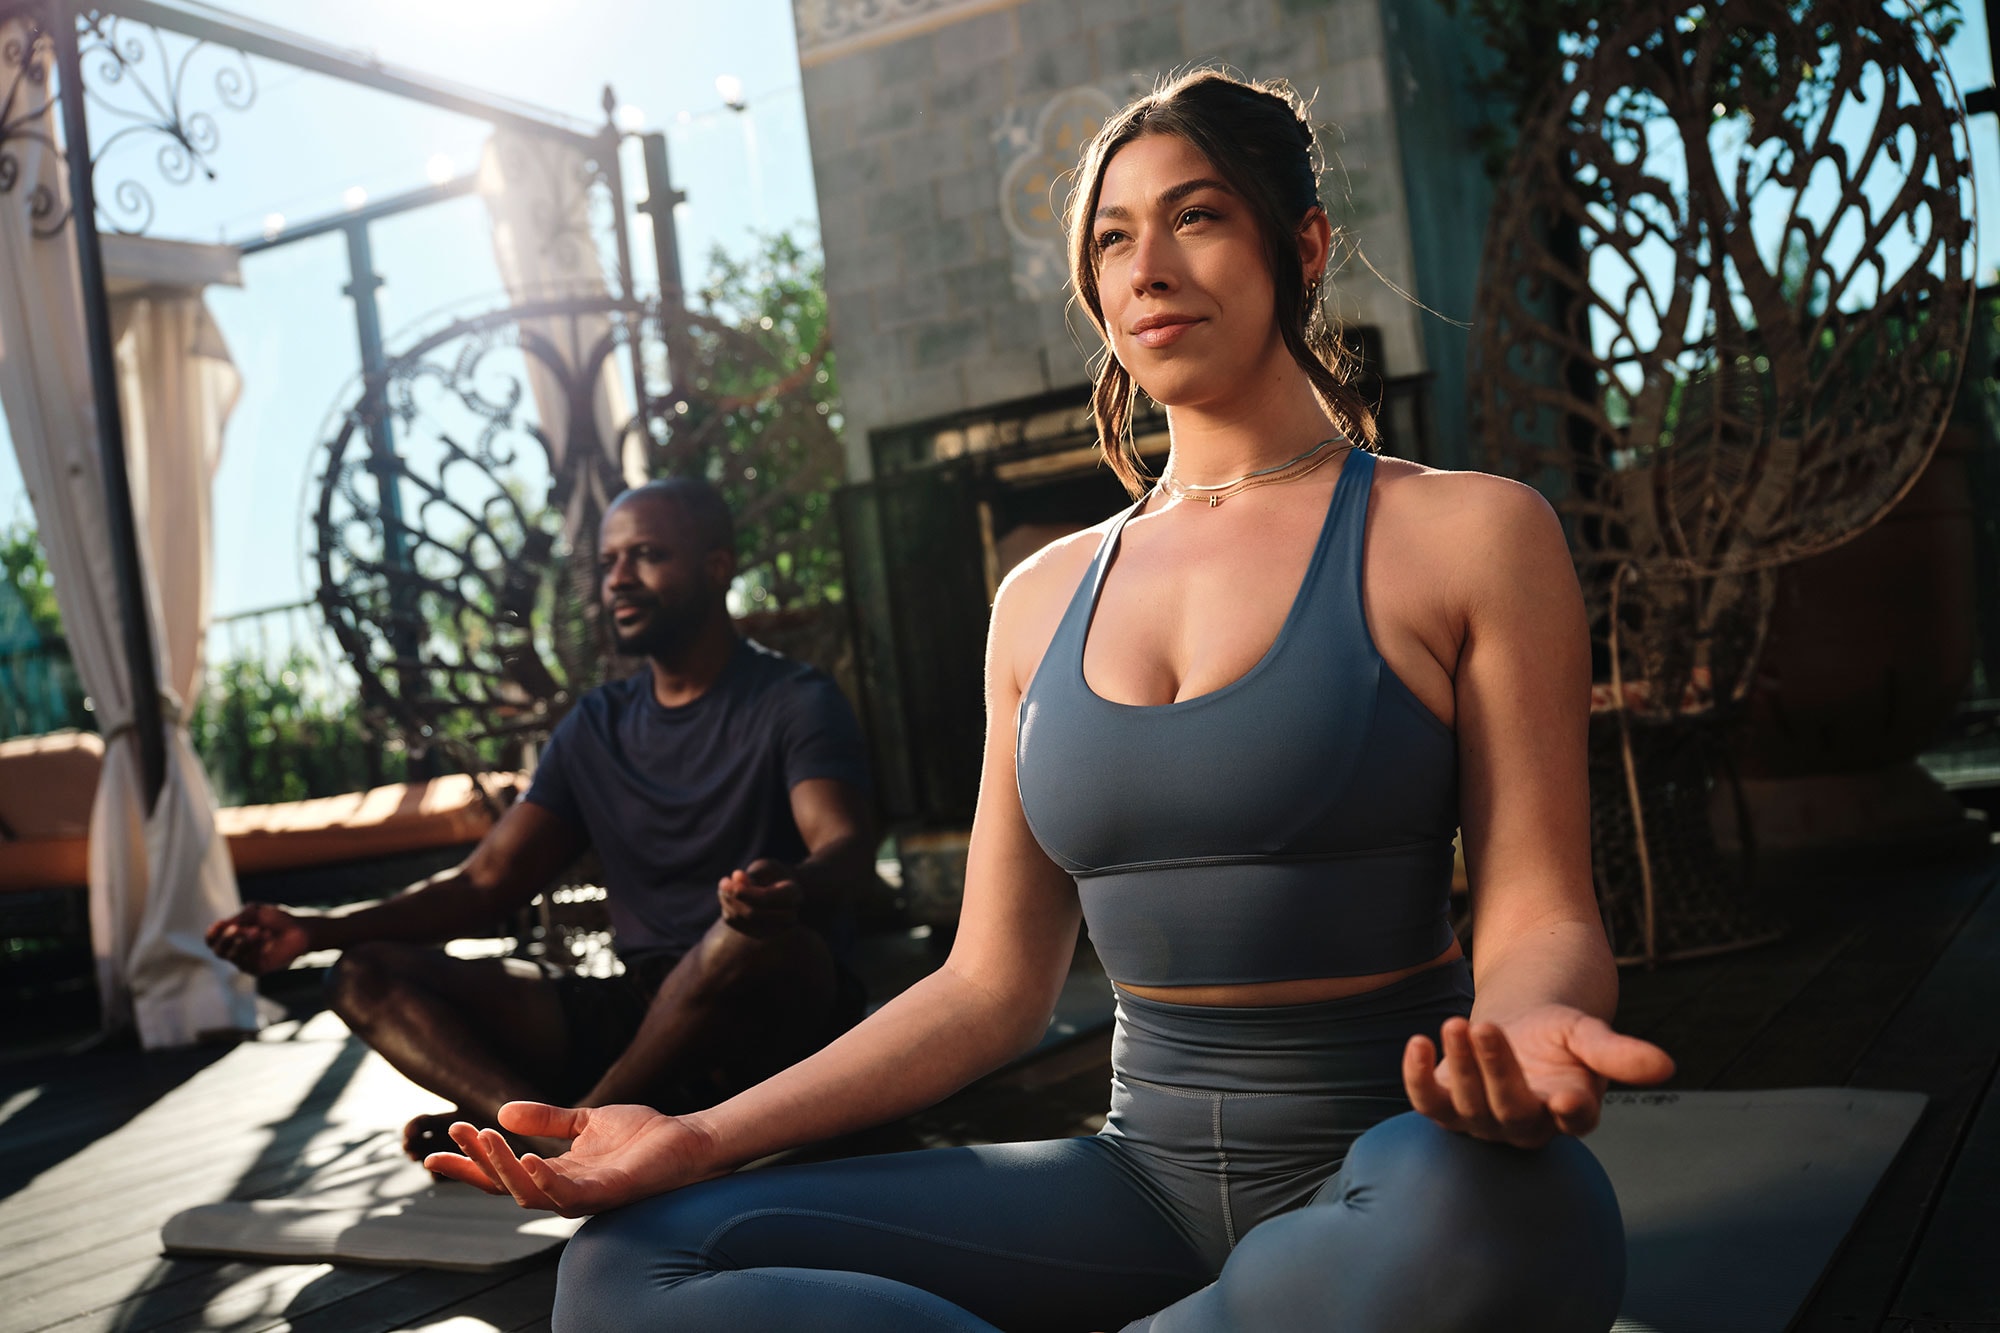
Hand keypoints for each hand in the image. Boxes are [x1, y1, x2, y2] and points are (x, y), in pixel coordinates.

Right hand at [204, 903, 312, 975]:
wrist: (300, 929)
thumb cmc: (278, 919)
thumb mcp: (256, 912)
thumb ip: (239, 918)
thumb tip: (222, 925)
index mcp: (233, 936)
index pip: (212, 940)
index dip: (212, 933)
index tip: (220, 924)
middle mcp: (236, 950)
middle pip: (217, 950)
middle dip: (225, 938)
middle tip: (237, 928)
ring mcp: (246, 961)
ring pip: (231, 956)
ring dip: (242, 941)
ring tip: (257, 930)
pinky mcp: (257, 969)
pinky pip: (246, 961)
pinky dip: (253, 947)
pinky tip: (265, 937)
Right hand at [423, 1101, 716, 1215]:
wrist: (687, 1140)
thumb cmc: (641, 1135)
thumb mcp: (585, 1121)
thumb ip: (548, 1119)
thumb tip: (503, 1111)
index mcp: (555, 1173)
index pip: (501, 1174)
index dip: (469, 1166)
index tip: (432, 1154)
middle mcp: (563, 1191)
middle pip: (506, 1187)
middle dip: (476, 1164)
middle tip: (454, 1134)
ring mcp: (584, 1196)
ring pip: (528, 1194)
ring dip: (502, 1167)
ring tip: (484, 1137)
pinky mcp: (606, 1195)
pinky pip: (566, 1196)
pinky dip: (544, 1180)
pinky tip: (526, 1160)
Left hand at [718, 858, 802, 937]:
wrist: (783, 891)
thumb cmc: (774, 875)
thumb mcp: (767, 868)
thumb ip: (753, 874)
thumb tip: (736, 877)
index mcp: (793, 895)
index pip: (767, 898)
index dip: (747, 891)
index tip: (733, 875)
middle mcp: (788, 917)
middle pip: (754, 913)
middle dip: (734, 898)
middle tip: (723, 881)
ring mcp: (774, 930)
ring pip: (742, 919)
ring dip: (728, 901)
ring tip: (725, 884)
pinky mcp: (759, 935)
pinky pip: (736, 923)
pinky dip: (727, 908)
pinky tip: (727, 896)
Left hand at [1403, 1005, 1673, 1146]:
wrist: (1517, 1027)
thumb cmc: (1558, 1035)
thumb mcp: (1588, 1035)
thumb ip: (1618, 1053)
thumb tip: (1667, 1066)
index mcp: (1570, 1110)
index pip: (1572, 1119)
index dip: (1569, 1111)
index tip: (1569, 1095)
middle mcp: (1526, 1125)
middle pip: (1511, 1109)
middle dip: (1496, 1070)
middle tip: (1486, 1027)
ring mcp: (1482, 1122)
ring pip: (1466, 1106)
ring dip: (1458, 1066)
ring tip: (1454, 1023)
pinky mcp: (1446, 1109)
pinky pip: (1427, 1104)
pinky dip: (1415, 1078)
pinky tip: (1417, 1042)